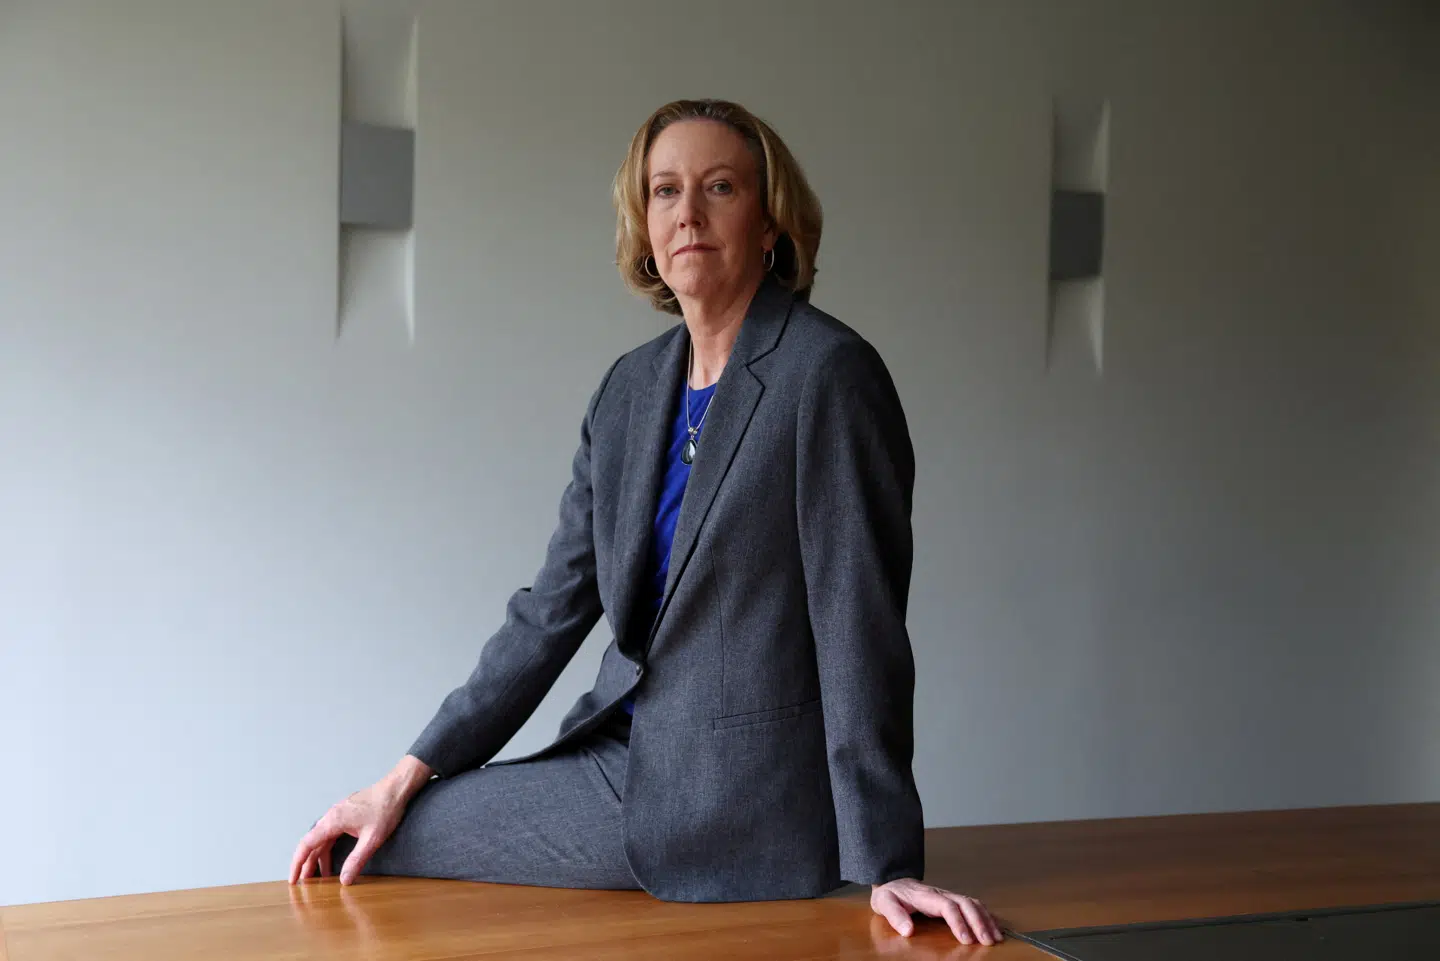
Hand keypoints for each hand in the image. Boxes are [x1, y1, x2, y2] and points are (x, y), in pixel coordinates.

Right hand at [288, 756, 431, 885]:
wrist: (396, 788)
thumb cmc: (386, 809)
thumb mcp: (372, 839)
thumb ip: (356, 860)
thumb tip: (344, 880)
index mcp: (333, 821)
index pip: (307, 844)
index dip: (298, 863)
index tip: (293, 879)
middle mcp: (331, 816)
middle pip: (312, 843)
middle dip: (307, 864)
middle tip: (304, 883)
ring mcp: (338, 814)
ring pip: (322, 839)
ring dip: (319, 858)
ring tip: (320, 877)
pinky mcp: (346, 814)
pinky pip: (330, 834)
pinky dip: (328, 848)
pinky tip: (332, 860)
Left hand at [870, 878, 1003, 945]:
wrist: (892, 880)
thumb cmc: (890, 894)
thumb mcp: (884, 903)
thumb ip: (895, 915)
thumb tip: (908, 930)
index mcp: (926, 896)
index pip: (947, 906)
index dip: (959, 922)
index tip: (966, 940)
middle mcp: (941, 893)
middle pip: (966, 903)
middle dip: (979, 922)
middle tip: (987, 941)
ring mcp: (948, 895)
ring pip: (973, 903)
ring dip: (986, 919)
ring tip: (996, 937)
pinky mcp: (952, 900)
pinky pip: (973, 905)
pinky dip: (986, 915)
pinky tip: (994, 926)